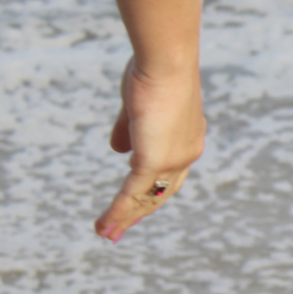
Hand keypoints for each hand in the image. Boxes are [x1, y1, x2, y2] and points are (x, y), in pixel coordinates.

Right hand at [94, 57, 205, 242]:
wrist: (165, 60)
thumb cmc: (152, 71)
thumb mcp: (137, 103)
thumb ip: (129, 129)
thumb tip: (117, 151)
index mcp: (188, 138)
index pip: (171, 173)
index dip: (152, 189)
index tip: (136, 203)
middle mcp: (186, 153)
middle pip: (162, 193)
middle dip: (139, 213)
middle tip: (120, 231)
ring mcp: (172, 159)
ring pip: (146, 198)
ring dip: (124, 218)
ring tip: (107, 234)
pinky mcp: (153, 160)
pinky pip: (131, 193)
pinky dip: (116, 212)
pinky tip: (104, 225)